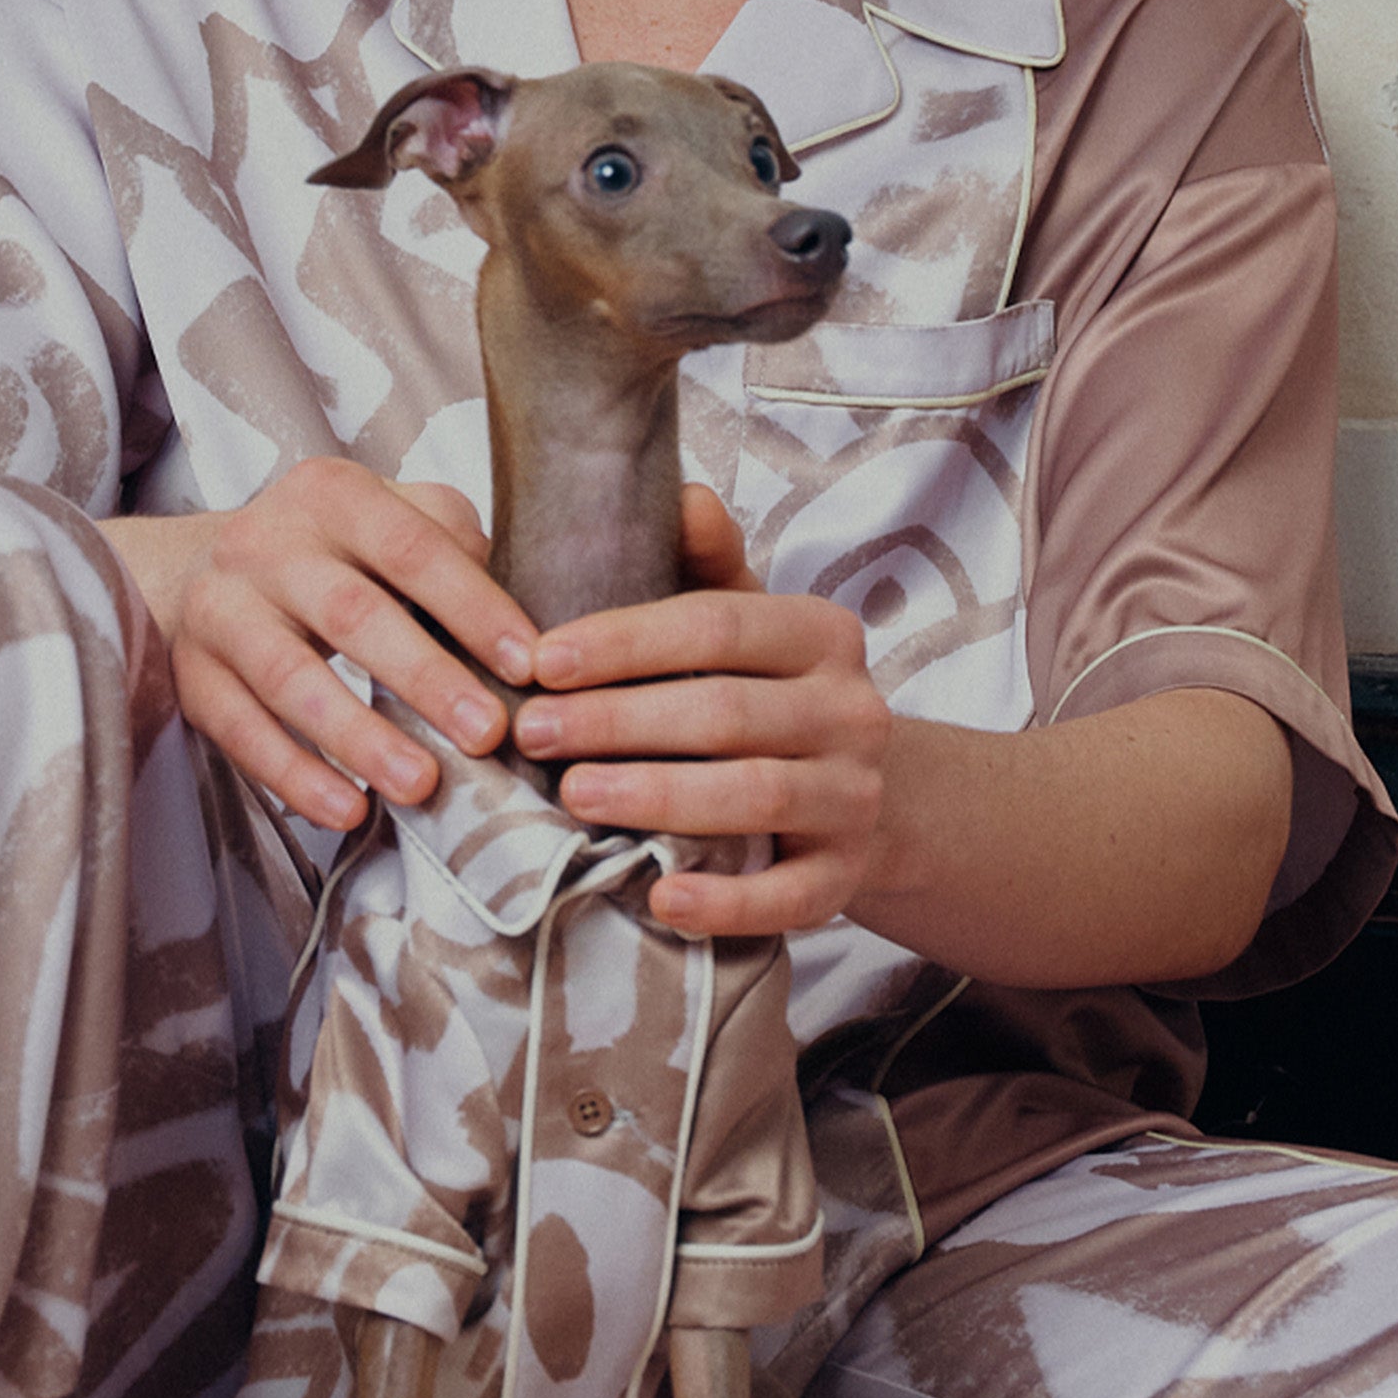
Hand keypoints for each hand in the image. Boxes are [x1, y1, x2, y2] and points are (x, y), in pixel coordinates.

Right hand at [115, 459, 537, 836]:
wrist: (202, 570)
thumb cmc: (328, 553)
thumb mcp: (387, 516)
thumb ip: (449, 542)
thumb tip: (503, 612)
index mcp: (333, 496)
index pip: (412, 548)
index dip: (472, 607)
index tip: (527, 666)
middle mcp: (268, 544)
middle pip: (351, 614)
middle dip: (424, 678)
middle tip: (485, 735)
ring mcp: (222, 609)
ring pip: (289, 678)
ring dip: (358, 737)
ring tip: (419, 784)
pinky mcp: (193, 674)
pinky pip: (240, 731)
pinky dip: (294, 775)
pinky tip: (347, 809)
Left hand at [508, 489, 891, 938]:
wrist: (864, 795)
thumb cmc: (768, 696)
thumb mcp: (748, 623)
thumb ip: (707, 564)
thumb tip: (679, 496)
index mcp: (822, 634)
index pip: (718, 625)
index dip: (624, 642)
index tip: (540, 660)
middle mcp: (852, 711)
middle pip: (726, 712)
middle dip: (619, 722)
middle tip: (532, 733)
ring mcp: (856, 798)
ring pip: (754, 796)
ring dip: (658, 797)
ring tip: (573, 797)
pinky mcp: (846, 878)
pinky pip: (787, 895)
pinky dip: (724, 901)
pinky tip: (661, 899)